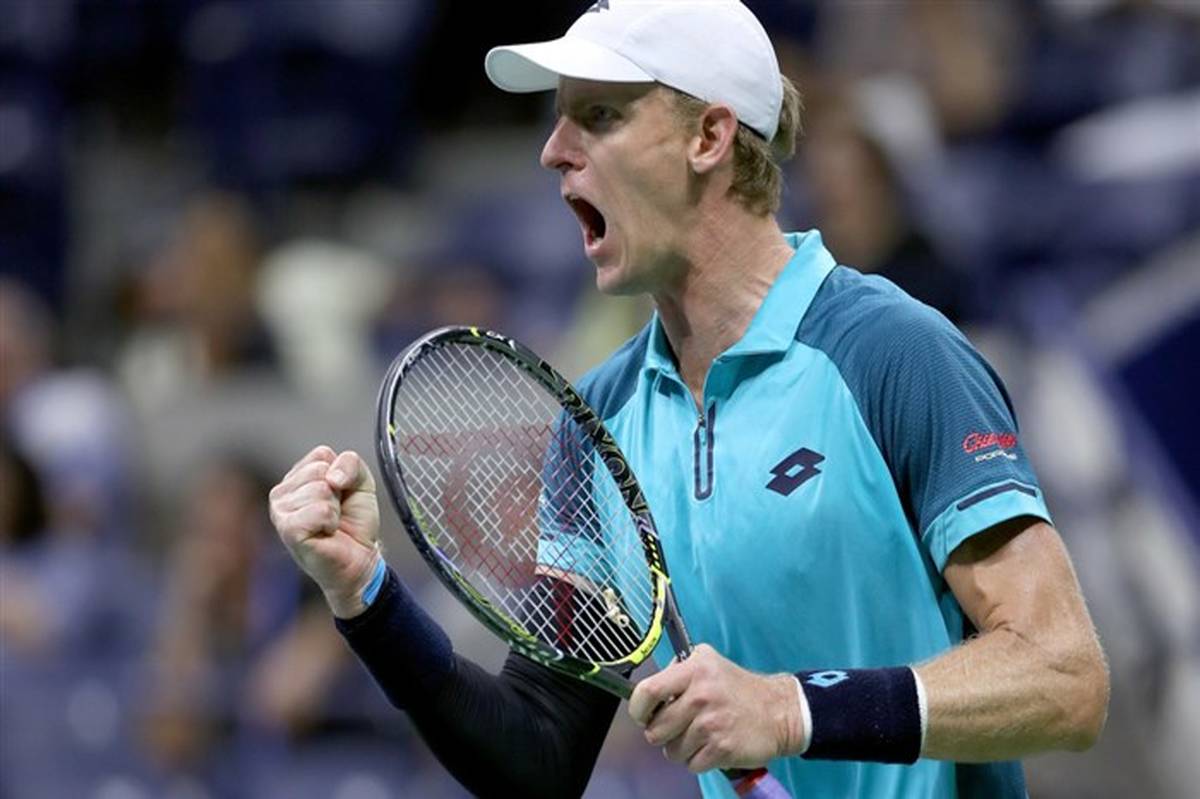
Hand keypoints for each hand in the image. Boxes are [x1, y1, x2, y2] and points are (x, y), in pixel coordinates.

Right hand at [268, 445, 380, 617]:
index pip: (321, 454)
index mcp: (295, 477)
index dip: (342, 476)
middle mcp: (281, 492)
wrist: (360, 558)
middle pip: (320, 470)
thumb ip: (350, 463)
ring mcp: (280, 511)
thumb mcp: (361, 483)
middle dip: (338, 492)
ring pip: (321, 489)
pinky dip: (331, 522)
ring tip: (329, 525)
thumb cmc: (354, 522)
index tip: (341, 496)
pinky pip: (320, 510)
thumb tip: (331, 478)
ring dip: (335, 510)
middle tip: (335, 514)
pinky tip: (325, 533)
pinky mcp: (288, 529)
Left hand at [628, 644, 804, 772]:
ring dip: (681, 749)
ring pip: (672, 751)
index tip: (642, 714)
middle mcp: (701, 695)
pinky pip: (691, 764)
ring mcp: (711, 724)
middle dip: (661, 734)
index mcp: (694, 670)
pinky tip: (712, 746)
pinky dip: (698, 760)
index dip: (638, 708)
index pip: (648, 691)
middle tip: (677, 727)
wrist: (778, 711)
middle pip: (655, 729)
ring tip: (699, 736)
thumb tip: (648, 690)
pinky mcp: (722, 748)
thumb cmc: (738, 689)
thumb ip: (678, 669)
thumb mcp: (709, 662)